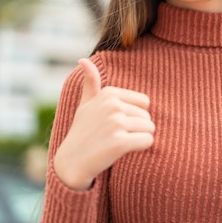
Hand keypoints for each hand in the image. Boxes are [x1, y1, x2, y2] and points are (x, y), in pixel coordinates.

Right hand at [53, 58, 154, 189]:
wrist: (71, 163)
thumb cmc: (82, 132)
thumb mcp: (85, 104)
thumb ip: (90, 83)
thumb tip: (84, 59)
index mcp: (108, 93)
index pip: (144, 102)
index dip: (135, 116)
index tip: (117, 123)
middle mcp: (112, 105)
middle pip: (148, 116)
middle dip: (137, 129)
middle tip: (116, 136)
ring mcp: (115, 123)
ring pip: (150, 129)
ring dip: (139, 139)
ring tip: (119, 143)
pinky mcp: (120, 142)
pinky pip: (148, 141)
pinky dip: (141, 148)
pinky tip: (123, 151)